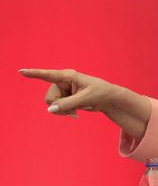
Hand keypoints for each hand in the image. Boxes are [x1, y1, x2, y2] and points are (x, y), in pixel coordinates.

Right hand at [19, 68, 150, 137]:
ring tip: (78, 111)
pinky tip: (75, 114)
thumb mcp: (85, 99)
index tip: (21, 71)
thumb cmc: (100, 94)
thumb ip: (68, 104)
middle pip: (49, 97)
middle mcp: (63, 81)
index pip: (48, 75)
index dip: (34, 73)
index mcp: (68, 76)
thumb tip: (50, 110)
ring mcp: (63, 90)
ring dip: (63, 111)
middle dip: (59, 107)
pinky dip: (65, 112)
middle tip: (74, 112)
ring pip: (52, 104)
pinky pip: (57, 108)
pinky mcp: (65, 97)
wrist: (109, 99)